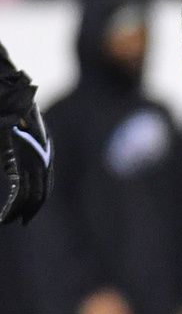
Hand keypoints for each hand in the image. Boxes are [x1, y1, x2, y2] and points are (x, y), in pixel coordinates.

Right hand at [0, 70, 50, 224]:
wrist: (7, 92)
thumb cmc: (9, 107)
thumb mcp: (16, 129)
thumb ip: (19, 146)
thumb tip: (15, 155)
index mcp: (42, 149)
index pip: (45, 181)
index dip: (37, 199)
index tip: (27, 211)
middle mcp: (41, 155)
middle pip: (41, 190)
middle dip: (31, 208)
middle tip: (19, 220)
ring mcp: (31, 156)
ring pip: (30, 194)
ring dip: (19, 211)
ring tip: (8, 221)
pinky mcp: (18, 157)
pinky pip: (18, 190)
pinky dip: (12, 207)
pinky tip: (3, 217)